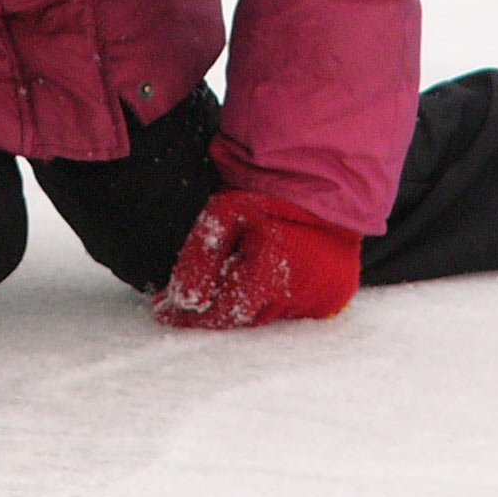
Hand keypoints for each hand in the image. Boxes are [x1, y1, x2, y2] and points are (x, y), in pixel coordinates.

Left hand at [152, 189, 361, 328]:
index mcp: (273, 271)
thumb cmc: (270, 192)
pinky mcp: (333, 298)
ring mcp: (322, 299)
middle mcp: (300, 293)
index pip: (223, 312)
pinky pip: (292, 310)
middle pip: (244, 318)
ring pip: (267, 316)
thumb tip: (182, 302)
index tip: (164, 312)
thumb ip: (201, 258)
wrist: (324, 179)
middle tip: (189, 296)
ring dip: (245, 303)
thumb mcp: (224, 213)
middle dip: (215, 308)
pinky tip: (263, 276)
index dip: (191, 316)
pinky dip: (273, 298)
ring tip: (231, 275)